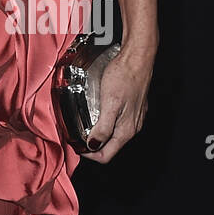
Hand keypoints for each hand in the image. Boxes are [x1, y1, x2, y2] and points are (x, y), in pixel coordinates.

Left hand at [79, 44, 153, 163]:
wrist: (137, 59)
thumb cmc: (124, 77)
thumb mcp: (109, 103)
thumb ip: (103, 127)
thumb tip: (93, 146)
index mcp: (126, 130)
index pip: (106, 156)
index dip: (89, 154)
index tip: (76, 146)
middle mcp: (132, 127)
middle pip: (110, 147)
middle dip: (92, 145)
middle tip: (77, 135)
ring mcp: (134, 118)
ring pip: (114, 135)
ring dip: (98, 133)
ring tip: (84, 124)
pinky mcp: (133, 108)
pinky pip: (118, 123)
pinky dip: (105, 122)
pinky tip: (97, 112)